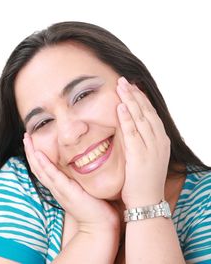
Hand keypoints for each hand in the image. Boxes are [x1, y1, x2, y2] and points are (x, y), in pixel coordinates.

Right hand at [23, 134, 119, 234]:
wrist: (100, 226)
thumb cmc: (96, 207)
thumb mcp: (84, 188)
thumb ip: (80, 178)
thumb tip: (85, 162)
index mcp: (60, 187)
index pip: (43, 169)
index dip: (36, 156)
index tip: (32, 142)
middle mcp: (56, 188)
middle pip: (38, 168)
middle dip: (30, 151)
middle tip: (25, 136)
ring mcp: (60, 190)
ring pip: (41, 169)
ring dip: (33, 154)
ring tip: (27, 140)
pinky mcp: (67, 192)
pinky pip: (53, 176)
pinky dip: (44, 165)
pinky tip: (39, 154)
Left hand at [116, 77, 169, 207]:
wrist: (147, 202)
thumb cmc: (144, 180)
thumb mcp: (148, 156)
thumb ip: (142, 140)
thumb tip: (131, 125)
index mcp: (161, 140)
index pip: (151, 114)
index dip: (141, 99)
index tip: (132, 87)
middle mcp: (159, 141)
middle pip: (146, 112)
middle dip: (134, 94)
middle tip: (124, 80)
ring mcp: (151, 148)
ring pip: (140, 118)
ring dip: (130, 100)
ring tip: (121, 86)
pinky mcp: (140, 155)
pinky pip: (132, 133)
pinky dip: (127, 119)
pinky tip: (121, 106)